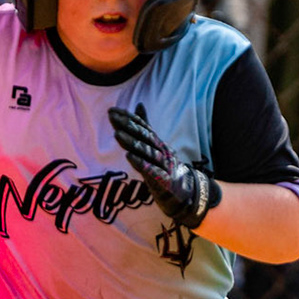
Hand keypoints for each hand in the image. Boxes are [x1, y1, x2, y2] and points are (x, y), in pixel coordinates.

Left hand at [110, 103, 221, 228]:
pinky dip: (141, 163)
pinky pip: (152, 171)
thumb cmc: (166, 169)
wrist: (187, 194)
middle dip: (127, 126)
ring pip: (147, 152)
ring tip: (117, 134)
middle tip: (112, 116)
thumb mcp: (155, 147)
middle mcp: (162, 152)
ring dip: (132, 143)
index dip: (128, 118)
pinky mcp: (164, 181)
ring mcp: (164, 166)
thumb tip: (139, 104)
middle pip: (144, 137)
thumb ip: (146, 128)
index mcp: (158, 144)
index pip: (143, 127)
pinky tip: (130, 157)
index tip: (113, 110)